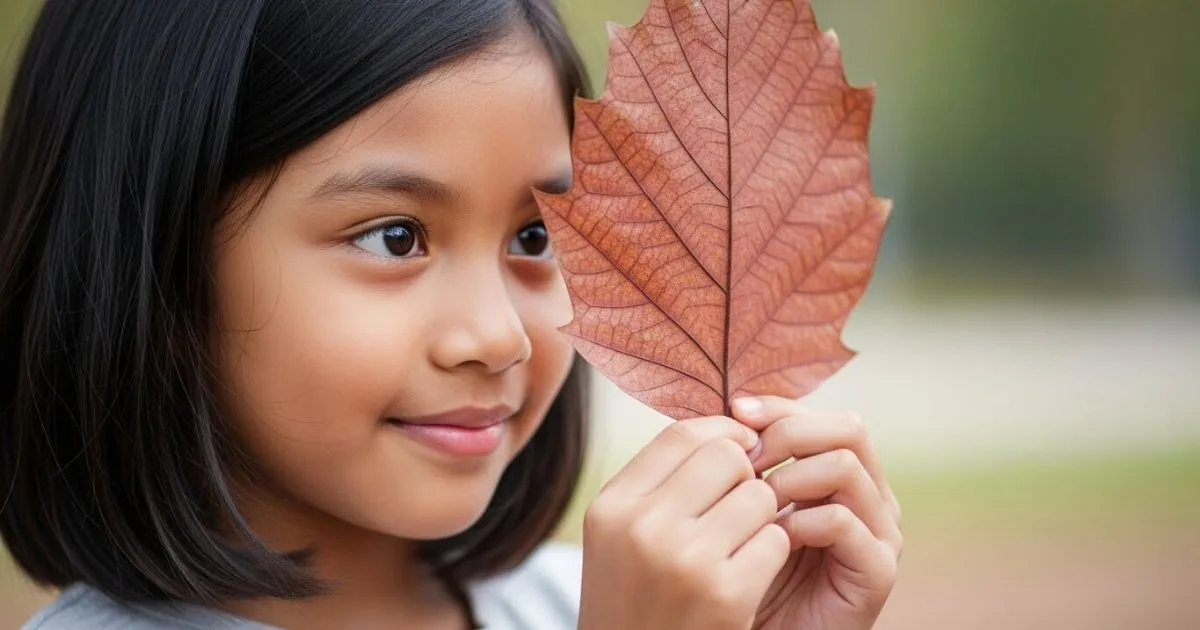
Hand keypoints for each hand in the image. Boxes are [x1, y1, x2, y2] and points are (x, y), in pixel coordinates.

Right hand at [578, 416, 790, 629]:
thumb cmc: (637, 602)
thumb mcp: (622, 538)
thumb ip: (661, 484)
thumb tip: (731, 428)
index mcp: (611, 507)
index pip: (682, 434)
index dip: (723, 434)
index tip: (739, 453)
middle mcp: (641, 526)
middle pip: (726, 456)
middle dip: (746, 477)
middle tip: (740, 509)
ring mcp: (683, 559)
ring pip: (759, 496)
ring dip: (763, 519)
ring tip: (740, 548)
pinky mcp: (725, 593)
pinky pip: (777, 539)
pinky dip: (773, 555)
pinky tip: (750, 578)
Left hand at [732, 397, 901, 629]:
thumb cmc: (750, 568)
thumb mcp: (745, 502)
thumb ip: (750, 458)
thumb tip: (734, 406)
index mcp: (844, 472)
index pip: (821, 415)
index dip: (778, 407)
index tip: (734, 413)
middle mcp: (872, 496)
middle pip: (848, 428)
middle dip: (789, 434)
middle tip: (745, 462)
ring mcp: (880, 532)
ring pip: (845, 466)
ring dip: (790, 478)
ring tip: (756, 505)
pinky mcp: (877, 570)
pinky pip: (841, 521)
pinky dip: (800, 521)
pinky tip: (772, 538)